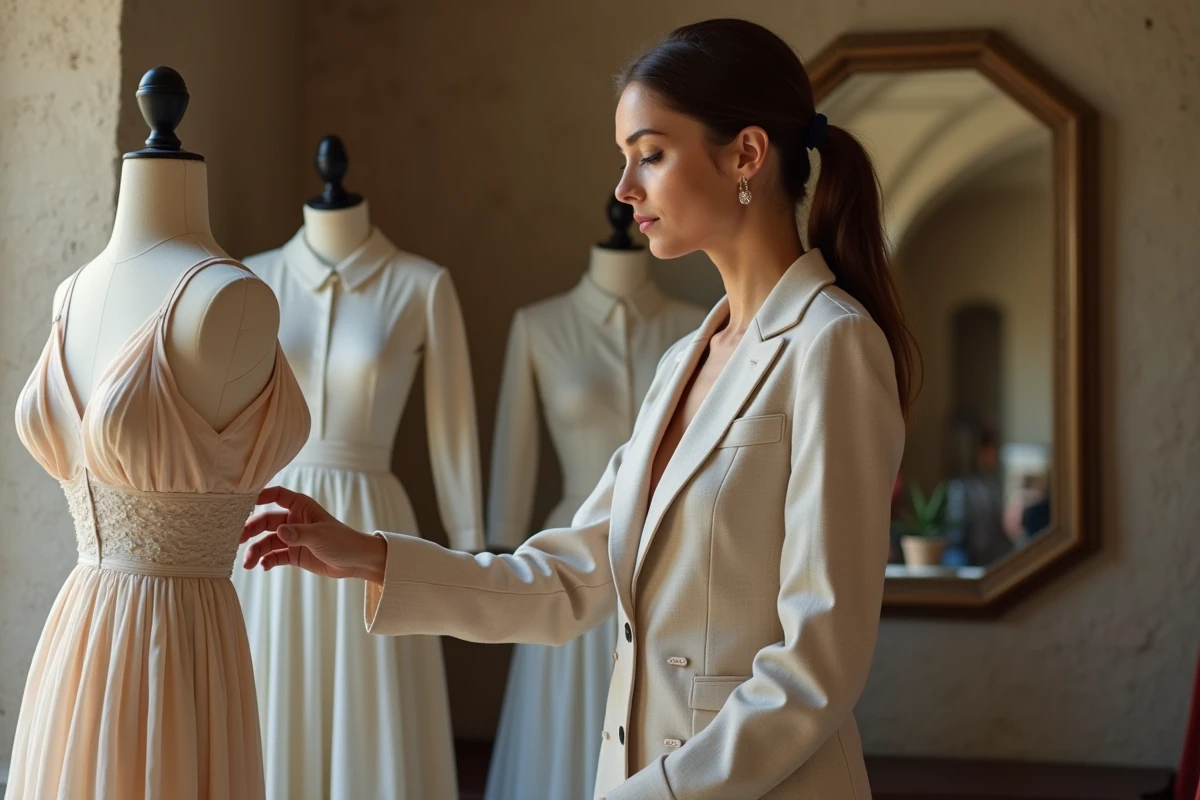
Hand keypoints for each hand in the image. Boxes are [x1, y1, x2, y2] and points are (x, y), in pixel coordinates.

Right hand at [241, 486, 387, 582]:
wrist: (356, 561)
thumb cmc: (343, 541)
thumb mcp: (320, 536)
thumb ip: (298, 534)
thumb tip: (279, 532)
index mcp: (301, 507)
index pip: (277, 495)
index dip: (260, 496)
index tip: (241, 503)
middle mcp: (294, 520)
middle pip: (265, 521)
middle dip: (250, 530)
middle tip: (236, 540)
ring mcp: (293, 538)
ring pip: (267, 541)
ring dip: (256, 551)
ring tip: (249, 564)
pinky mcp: (294, 554)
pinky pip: (274, 556)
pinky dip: (267, 561)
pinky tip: (263, 567)